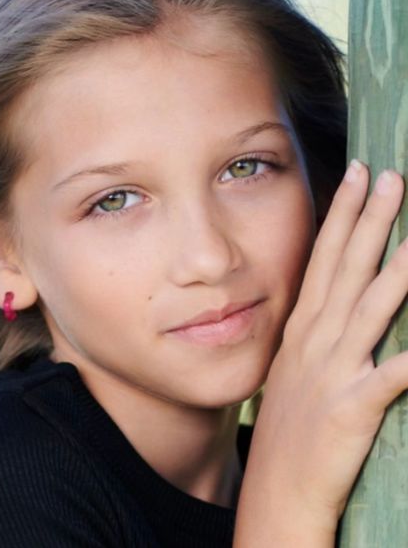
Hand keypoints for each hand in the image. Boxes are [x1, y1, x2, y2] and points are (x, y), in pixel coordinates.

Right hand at [237, 164, 407, 540]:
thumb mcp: (295, 377)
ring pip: (371, 309)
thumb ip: (318, 339)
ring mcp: (332, 374)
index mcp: (301, 333)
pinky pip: (393, 377)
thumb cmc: (291, 440)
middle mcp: (314, 345)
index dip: (343, 215)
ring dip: (396, 268)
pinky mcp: (352, 409)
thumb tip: (340, 306)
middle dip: (369, 221)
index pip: (324, 260)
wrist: (276, 497)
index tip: (360, 175)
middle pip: (346, 271)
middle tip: (392, 177)